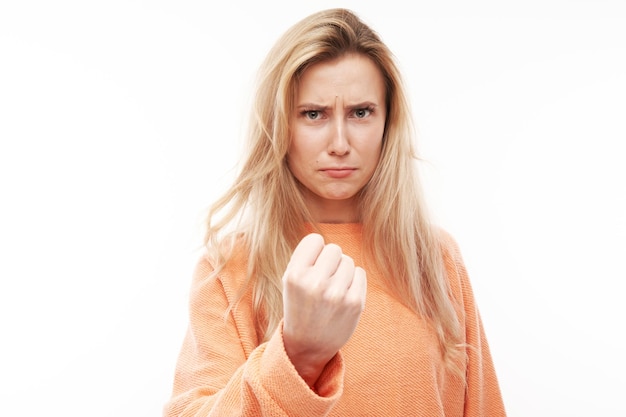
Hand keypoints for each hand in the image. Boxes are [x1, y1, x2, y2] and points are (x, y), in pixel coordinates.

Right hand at [282, 233, 366, 386]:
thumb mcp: (291, 280)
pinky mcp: (355, 303)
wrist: (308, 345)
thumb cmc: (300, 305)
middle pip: (334, 249)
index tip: (311, 265)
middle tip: (323, 279)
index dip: (314, 251)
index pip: (315, 240)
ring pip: (348, 261)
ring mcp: (337, 294)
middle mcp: (315, 283)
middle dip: (330, 261)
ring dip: (342, 271)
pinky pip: (360, 273)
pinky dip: (353, 281)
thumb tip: (326, 240)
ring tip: (331, 289)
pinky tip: (342, 295)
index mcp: (295, 275)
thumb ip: (306, 257)